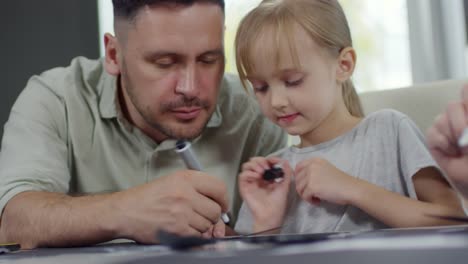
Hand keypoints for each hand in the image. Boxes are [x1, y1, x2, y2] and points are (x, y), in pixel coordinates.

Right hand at [112, 170, 228, 243]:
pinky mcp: (178, 230)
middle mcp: (186, 194)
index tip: (221, 204)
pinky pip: (198, 236)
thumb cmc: (148, 197)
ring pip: (208, 224)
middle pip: (216, 209)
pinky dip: (194, 236)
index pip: (219, 187)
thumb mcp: (172, 180)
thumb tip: (219, 203)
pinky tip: (182, 230)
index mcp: (186, 178)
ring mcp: (182, 213)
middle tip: (200, 216)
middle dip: (211, 215)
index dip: (223, 199)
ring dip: (201, 226)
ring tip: (186, 221)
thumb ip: (197, 188)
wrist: (126, 212)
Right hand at [238, 157, 291, 230]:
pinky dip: (249, 173)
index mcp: (266, 177)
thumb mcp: (285, 185)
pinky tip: (257, 177)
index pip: (263, 162)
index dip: (268, 159)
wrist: (271, 215)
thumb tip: (285, 161)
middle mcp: (257, 178)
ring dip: (254, 165)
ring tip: (262, 172)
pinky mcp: (244, 187)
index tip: (273, 161)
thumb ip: (286, 173)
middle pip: (253, 161)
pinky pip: (242, 175)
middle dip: (260, 161)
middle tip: (266, 167)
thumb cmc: (277, 203)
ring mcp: (250, 182)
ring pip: (246, 166)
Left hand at [295, 158, 359, 204]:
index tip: (304, 184)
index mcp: (315, 160)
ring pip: (299, 188)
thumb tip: (301, 179)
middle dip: (302, 188)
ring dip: (306, 195)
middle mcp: (311, 166)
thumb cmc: (341, 181)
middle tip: (311, 194)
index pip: (298, 166)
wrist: (351, 188)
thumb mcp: (326, 169)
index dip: (298, 176)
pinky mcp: (312, 187)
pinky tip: (318, 201)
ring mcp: (311, 176)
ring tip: (316, 198)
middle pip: (297, 179)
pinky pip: (304, 196)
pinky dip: (310, 201)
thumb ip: (314, 170)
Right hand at [427, 85, 467, 197]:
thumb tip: (465, 87)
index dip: (466, 97)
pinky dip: (442, 143)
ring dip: (452, 136)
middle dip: (460, 123)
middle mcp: (462, 117)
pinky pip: (431, 133)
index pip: (465, 90)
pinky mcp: (436, 141)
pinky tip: (452, 152)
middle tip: (467, 139)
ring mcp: (448, 128)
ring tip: (462, 149)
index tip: (467, 114)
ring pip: (440, 119)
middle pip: (452, 106)